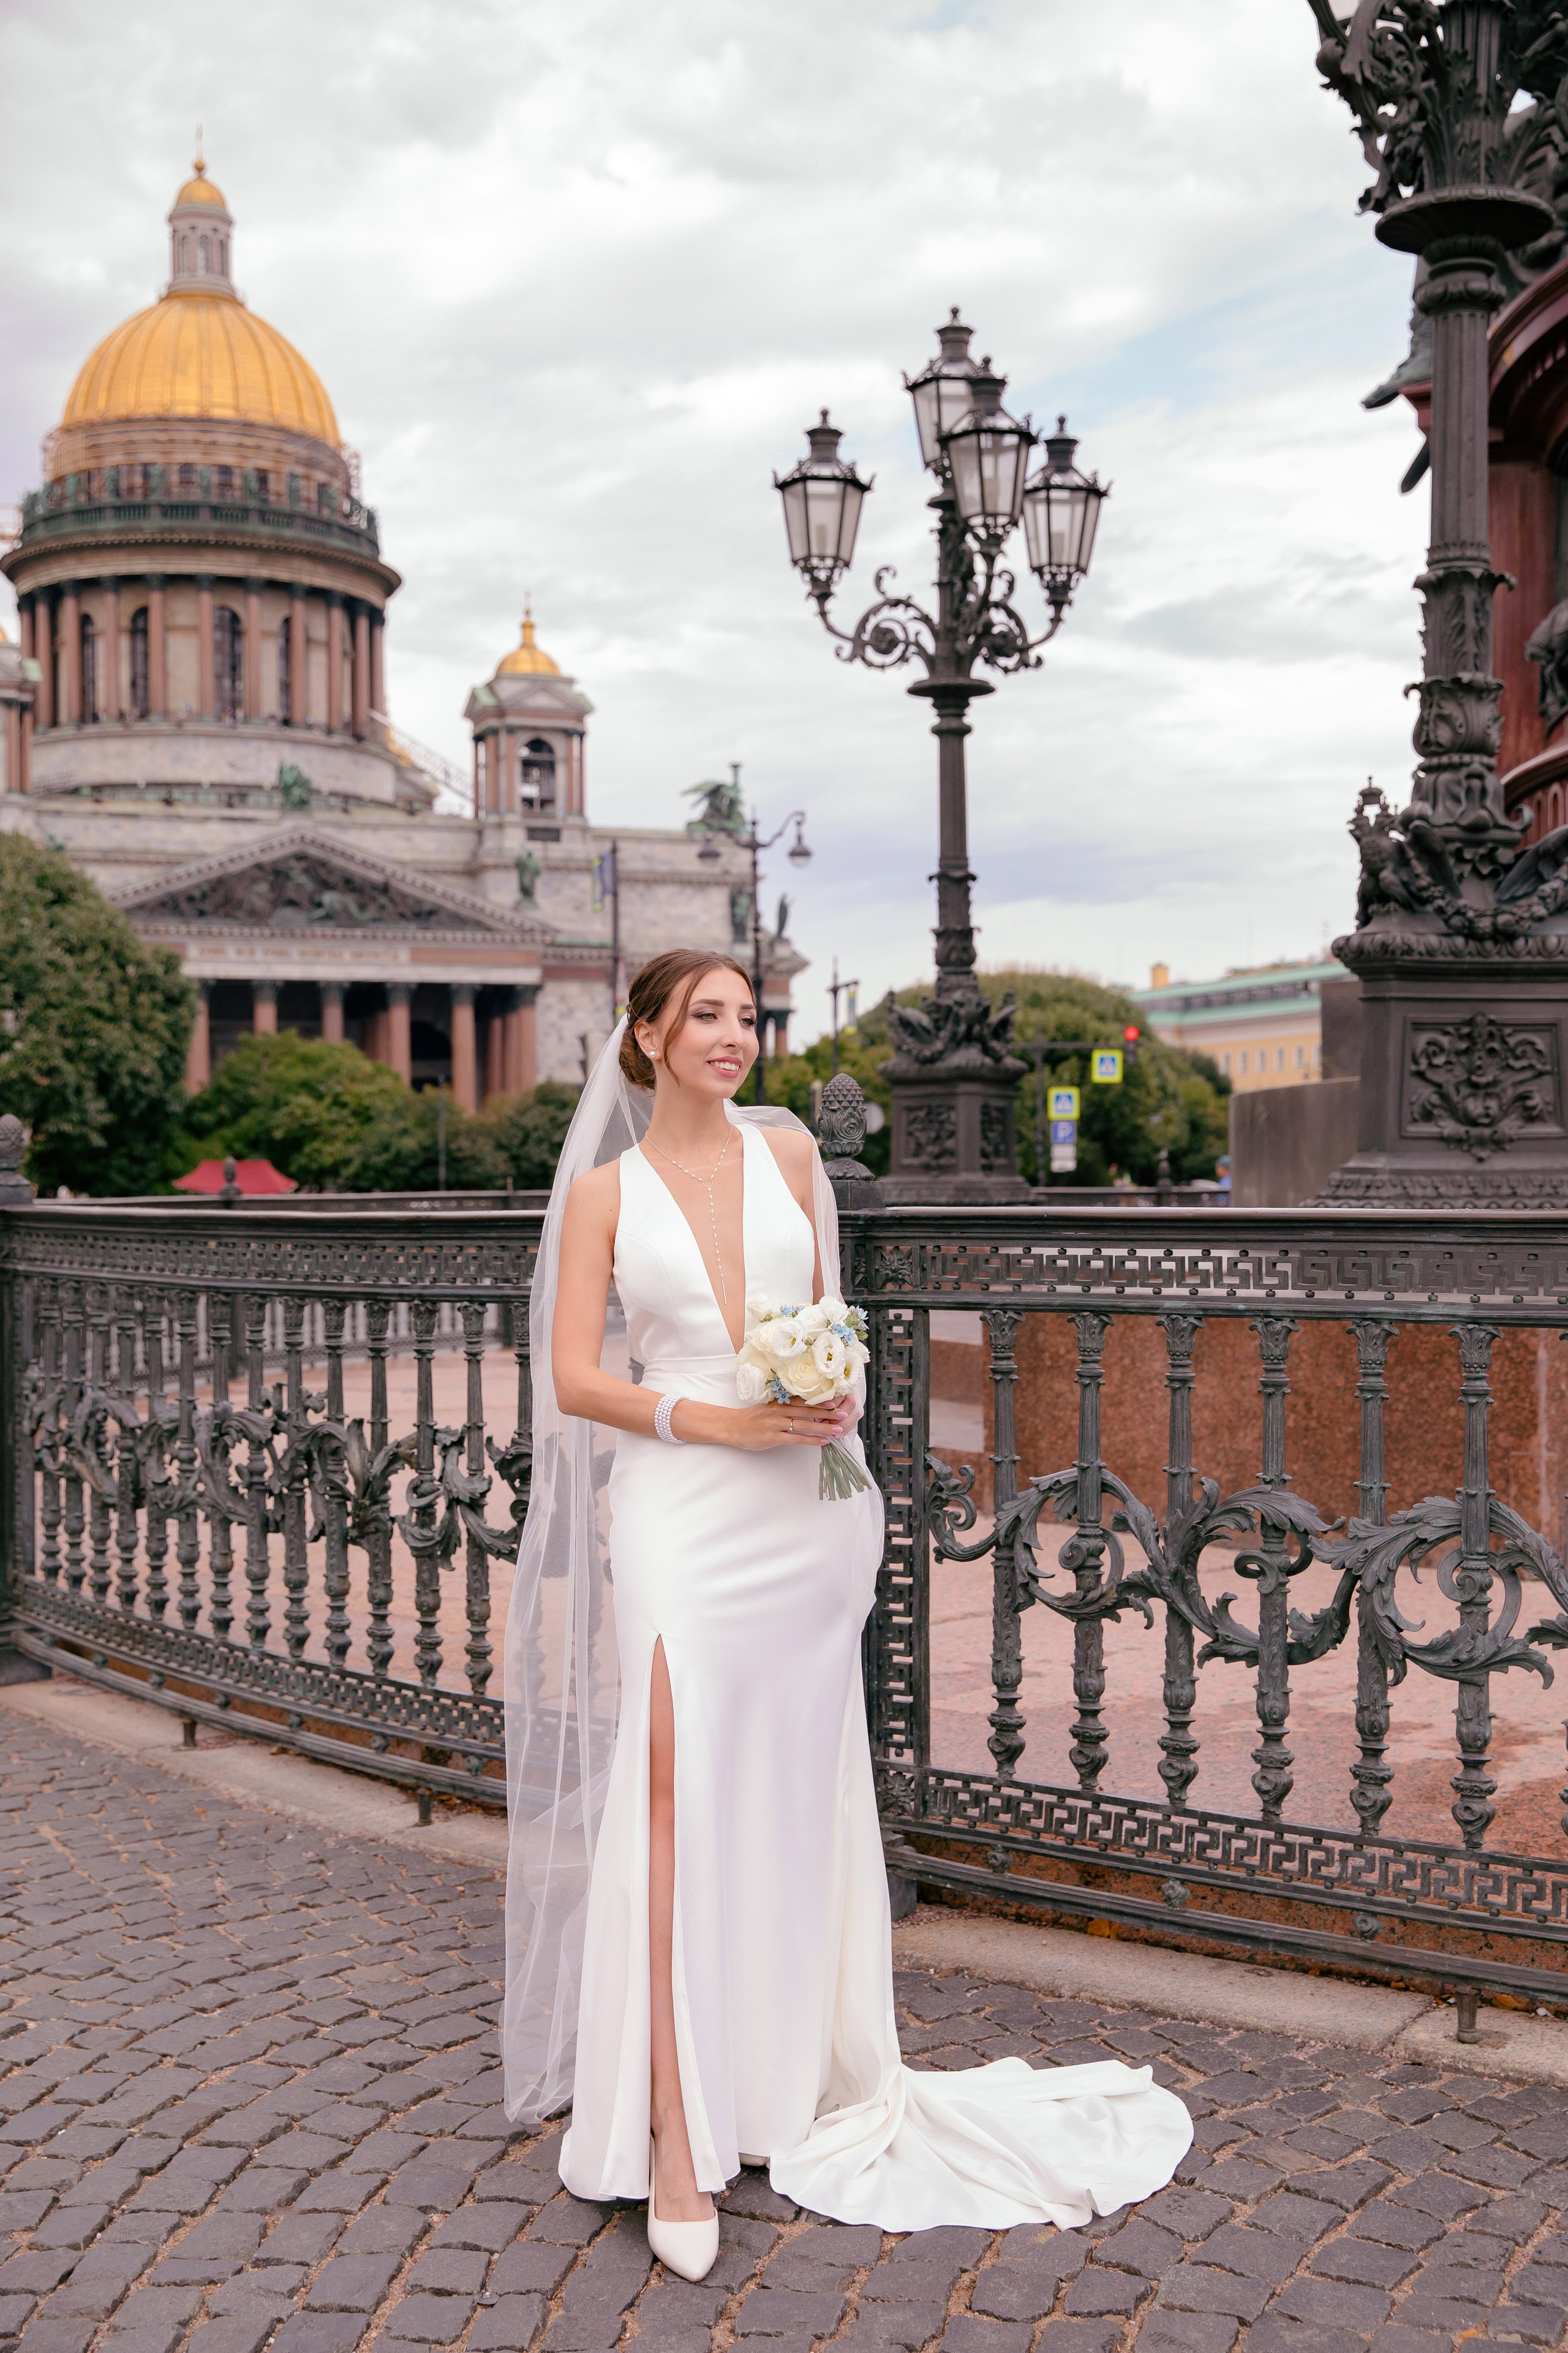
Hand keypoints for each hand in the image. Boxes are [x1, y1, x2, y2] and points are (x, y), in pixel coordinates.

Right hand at [672, 1396, 856, 1450]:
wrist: (730, 1426)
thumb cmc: (750, 1418)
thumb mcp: (766, 1407)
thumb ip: (782, 1406)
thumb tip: (802, 1408)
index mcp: (778, 1402)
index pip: (802, 1399)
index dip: (819, 1399)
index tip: (835, 1399)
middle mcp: (779, 1410)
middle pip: (807, 1410)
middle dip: (826, 1412)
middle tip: (843, 1413)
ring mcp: (776, 1424)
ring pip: (804, 1425)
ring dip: (823, 1427)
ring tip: (838, 1430)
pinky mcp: (773, 1438)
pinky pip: (796, 1439)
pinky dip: (811, 1440)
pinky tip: (823, 1442)